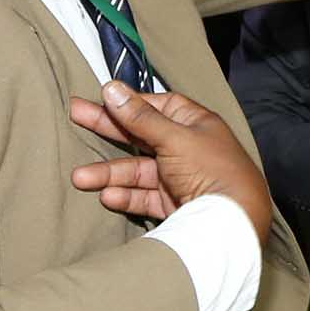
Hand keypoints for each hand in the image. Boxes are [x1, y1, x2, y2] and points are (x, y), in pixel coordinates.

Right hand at [68, 82, 270, 231]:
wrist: (234, 222)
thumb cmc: (214, 171)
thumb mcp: (175, 138)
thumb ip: (140, 117)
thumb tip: (112, 88)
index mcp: (196, 125)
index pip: (159, 107)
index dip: (132, 104)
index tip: (102, 98)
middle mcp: (188, 149)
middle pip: (141, 136)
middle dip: (109, 128)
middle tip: (75, 114)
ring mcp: (180, 178)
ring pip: (138, 171)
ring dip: (109, 174)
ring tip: (79, 178)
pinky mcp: (175, 204)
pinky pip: (145, 197)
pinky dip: (127, 197)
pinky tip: (108, 196)